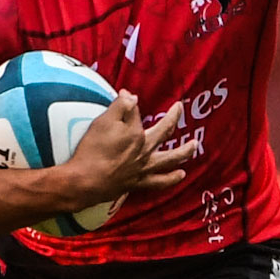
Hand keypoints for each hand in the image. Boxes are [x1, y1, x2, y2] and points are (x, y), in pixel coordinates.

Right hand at [62, 93, 196, 204]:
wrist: (84, 181)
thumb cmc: (92, 151)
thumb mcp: (102, 122)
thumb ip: (119, 106)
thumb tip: (132, 96)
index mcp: (136, 133)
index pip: (136, 113)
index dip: (129, 103)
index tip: (124, 98)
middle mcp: (144, 149)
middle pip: (164, 130)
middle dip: (173, 117)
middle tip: (179, 107)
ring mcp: (143, 167)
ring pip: (170, 158)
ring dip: (184, 151)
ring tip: (194, 145)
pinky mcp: (138, 182)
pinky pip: (160, 181)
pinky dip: (172, 178)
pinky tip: (181, 175)